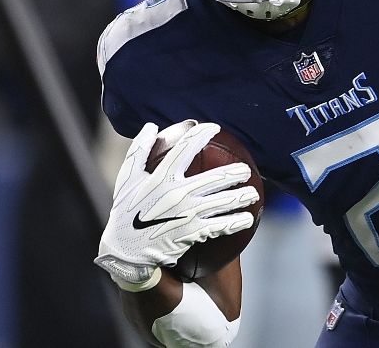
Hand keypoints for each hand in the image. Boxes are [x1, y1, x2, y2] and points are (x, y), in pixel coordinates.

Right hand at [94, 121, 258, 290]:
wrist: (124, 251)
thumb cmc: (125, 212)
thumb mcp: (126, 180)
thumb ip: (138, 152)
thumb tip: (150, 126)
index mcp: (160, 178)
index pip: (183, 150)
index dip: (200, 136)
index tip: (215, 127)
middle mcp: (176, 194)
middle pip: (214, 178)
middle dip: (235, 173)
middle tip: (246, 171)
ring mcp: (186, 214)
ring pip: (222, 202)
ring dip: (241, 197)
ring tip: (254, 194)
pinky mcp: (192, 233)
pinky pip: (219, 226)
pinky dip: (235, 222)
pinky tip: (247, 219)